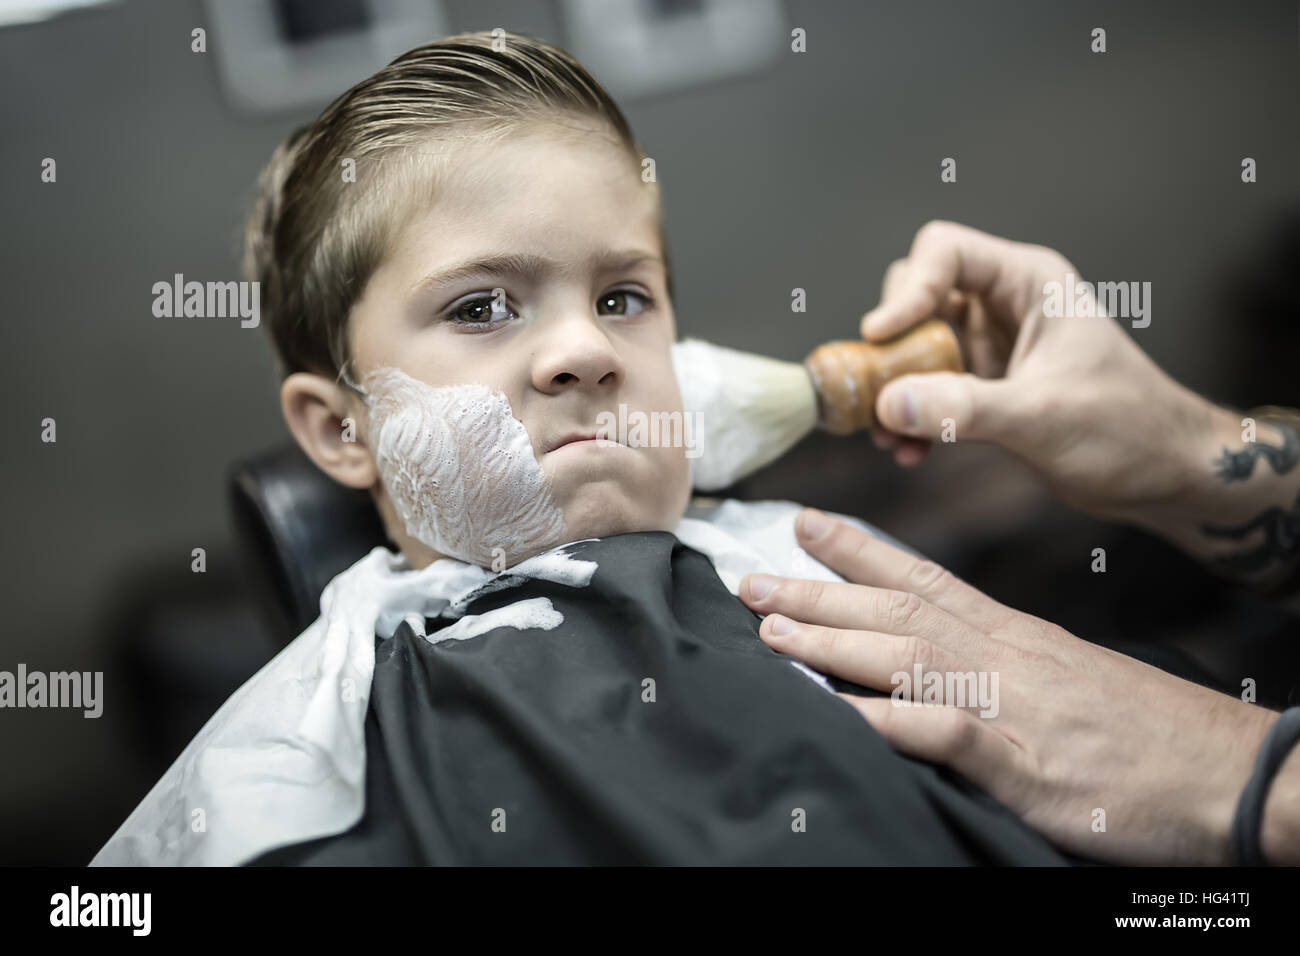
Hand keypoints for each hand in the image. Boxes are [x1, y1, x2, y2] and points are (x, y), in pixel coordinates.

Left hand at [740, 508, 1283, 864]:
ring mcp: (1012, 705)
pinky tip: (842, 715)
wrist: (1228, 771)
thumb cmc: (1145, 733)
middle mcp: (1003, 656)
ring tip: (769, 631)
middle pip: (895, 612)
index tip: (803, 524)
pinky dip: (891, 721)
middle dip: (816, 593)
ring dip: (834, 643)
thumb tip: (940, 664)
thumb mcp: (1062, 683)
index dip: (857, 550)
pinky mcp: (1026, 762)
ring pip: (908, 657)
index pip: (922, 576)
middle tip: (750, 579)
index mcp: (1012, 635)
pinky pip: (947, 735)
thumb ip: (999, 668)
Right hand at [861, 221, 1238, 525]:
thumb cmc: (1128, 428)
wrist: (1162, 474)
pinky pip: (929, 390)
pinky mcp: (985, 388)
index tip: (881, 337)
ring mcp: (992, 347)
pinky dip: (913, 417)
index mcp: (1029, 283)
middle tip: (879, 389)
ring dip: (895, 389)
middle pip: (917, 296)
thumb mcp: (1042, 415)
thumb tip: (889, 403)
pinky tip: (910, 452)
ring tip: (887, 435)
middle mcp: (1004, 305)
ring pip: (916, 347)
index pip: (944, 252)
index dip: (907, 289)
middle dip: (892, 345)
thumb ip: (964, 407)